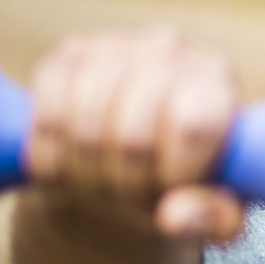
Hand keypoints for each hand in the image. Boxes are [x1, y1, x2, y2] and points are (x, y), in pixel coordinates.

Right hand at [25, 26, 244, 241]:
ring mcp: (118, 45)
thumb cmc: (187, 179)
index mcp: (218, 82)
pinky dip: (49, 159)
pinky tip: (65, 172)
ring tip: (101, 188)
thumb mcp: (215, 208)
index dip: (171, 177)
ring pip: (83, 128)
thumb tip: (172, 218)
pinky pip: (46, 116)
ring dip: (84, 177)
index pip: (192, 128)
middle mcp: (173, 51)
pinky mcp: (69, 54)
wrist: (138, 152)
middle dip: (125, 188)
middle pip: (131, 138)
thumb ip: (213, 218)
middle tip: (129, 200)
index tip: (167, 197)